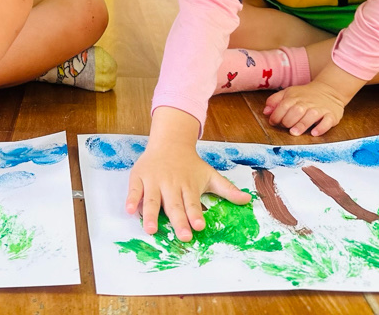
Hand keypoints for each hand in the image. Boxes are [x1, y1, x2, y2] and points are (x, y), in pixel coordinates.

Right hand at [126, 140, 249, 241]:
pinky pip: (134, 190)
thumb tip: (248, 200)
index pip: (192, 202)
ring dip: (151, 215)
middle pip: (173, 205)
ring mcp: (154, 181)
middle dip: (177, 220)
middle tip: (182, 236)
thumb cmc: (190, 164)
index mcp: (188, 185)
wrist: (170, 142)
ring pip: (152, 200)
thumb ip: (227, 189)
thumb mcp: (209, 175)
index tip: (198, 226)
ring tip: (150, 230)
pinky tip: (130, 210)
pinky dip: (131, 199)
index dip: (194, 214)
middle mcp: (171, 184)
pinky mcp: (139, 178)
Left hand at [263, 80, 346, 135]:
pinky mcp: (331, 115)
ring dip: (302, 124)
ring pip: (311, 116)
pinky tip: (314, 133)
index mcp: (295, 97)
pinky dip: (321, 128)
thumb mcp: (288, 93)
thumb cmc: (305, 95)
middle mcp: (307, 103)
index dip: (276, 115)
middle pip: (296, 111)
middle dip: (288, 121)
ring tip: (294, 132)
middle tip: (286, 128)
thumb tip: (265, 112)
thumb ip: (275, 101)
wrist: (329, 90)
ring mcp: (320, 109)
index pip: (284, 106)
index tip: (274, 122)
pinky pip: (327, 122)